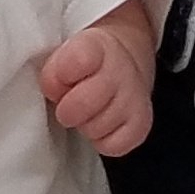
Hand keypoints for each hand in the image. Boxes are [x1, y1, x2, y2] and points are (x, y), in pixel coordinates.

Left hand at [38, 12, 153, 156]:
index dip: (58, 75)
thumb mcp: (63, 54)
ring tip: (85, 112)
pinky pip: (113, 146)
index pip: (78, 60)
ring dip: (84, 125)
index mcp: (96, 47)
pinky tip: (100, 124)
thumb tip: (53, 92)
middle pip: (83, 103)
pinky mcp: (142, 124)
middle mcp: (121, 71)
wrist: (121, 63)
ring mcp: (135, 98)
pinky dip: (101, 141)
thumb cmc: (82, 62)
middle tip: (65, 105)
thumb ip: (52, 71)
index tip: (57, 80)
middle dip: (66, 109)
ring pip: (96, 128)